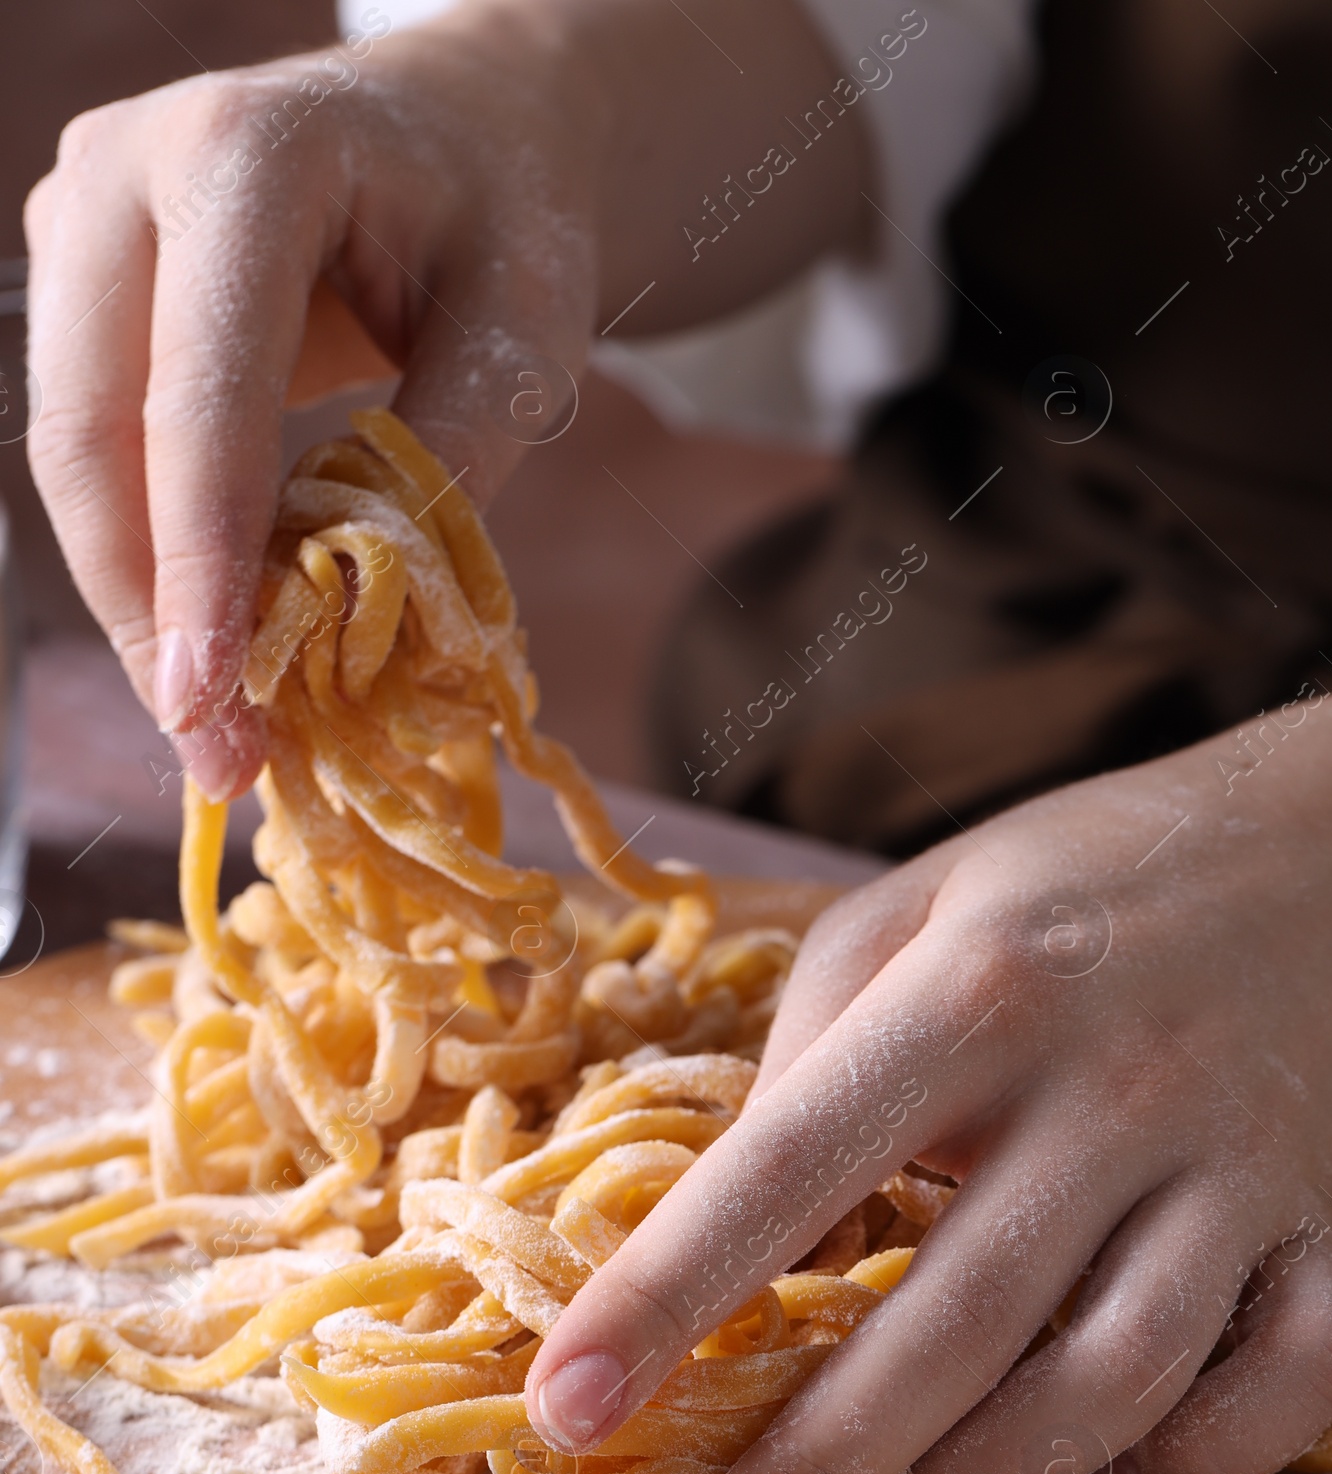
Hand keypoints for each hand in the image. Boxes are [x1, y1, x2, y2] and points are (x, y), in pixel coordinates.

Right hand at [23, 0, 861, 797]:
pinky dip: (151, 560)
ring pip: (74, 456)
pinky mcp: (79, 280)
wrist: (470, 128)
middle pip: (94, 434)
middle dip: (151, 612)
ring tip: (222, 736)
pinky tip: (216, 652)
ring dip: (140, 606)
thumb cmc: (509, 217)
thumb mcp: (527, 333)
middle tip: (219, 757)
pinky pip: (98, 450)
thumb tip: (358, 627)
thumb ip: (444, 462)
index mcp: (242, 154)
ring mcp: (81, 216)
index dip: (200, 563)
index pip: (197, 396)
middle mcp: (124, 170)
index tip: (214, 701)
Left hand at [526, 634, 1331, 1473]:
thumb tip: (730, 1230)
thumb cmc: (1082, 889)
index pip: (790, 1165)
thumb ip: (806, 1046)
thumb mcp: (914, 907)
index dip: (665, 1297)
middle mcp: (1112, 1089)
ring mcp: (1237, 1170)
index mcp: (978, 992)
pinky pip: (1293, 1385)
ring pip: (1120, 1379)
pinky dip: (1207, 1453)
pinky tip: (1126, 1458)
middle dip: (814, 1468)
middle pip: (951, 1322)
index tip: (563, 1409)